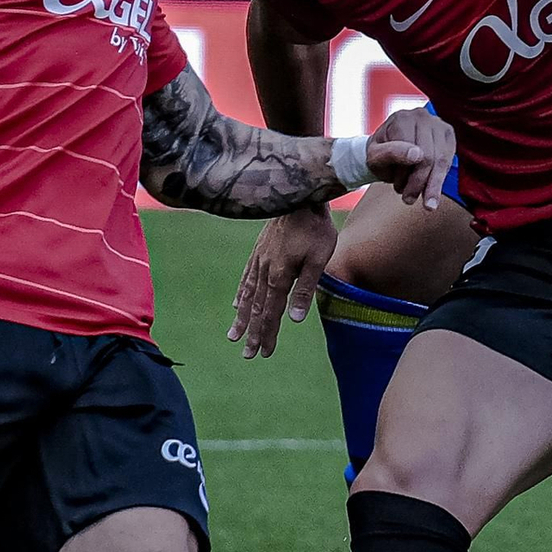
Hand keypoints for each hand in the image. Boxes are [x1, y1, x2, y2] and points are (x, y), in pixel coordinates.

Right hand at [228, 205, 337, 356]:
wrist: (300, 196)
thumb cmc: (315, 229)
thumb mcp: (317, 260)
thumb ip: (305, 290)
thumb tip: (294, 320)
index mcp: (279, 277)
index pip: (271, 313)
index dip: (267, 334)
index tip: (262, 353)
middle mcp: (264, 271)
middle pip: (256, 309)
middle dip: (252, 333)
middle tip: (247, 354)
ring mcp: (259, 260)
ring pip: (247, 295)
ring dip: (241, 317)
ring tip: (234, 335)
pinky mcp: (259, 250)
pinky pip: (246, 276)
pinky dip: (242, 292)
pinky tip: (238, 302)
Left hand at [366, 105, 454, 208]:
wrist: (384, 151)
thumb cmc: (379, 155)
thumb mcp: (375, 157)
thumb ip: (391, 153)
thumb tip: (417, 155)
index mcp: (402, 118)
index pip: (415, 151)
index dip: (410, 176)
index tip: (402, 192)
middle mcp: (422, 116)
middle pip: (430, 156)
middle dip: (421, 182)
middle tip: (409, 200)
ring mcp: (437, 124)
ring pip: (442, 160)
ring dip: (433, 184)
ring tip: (425, 202)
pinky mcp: (447, 135)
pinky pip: (448, 160)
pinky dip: (440, 178)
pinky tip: (431, 189)